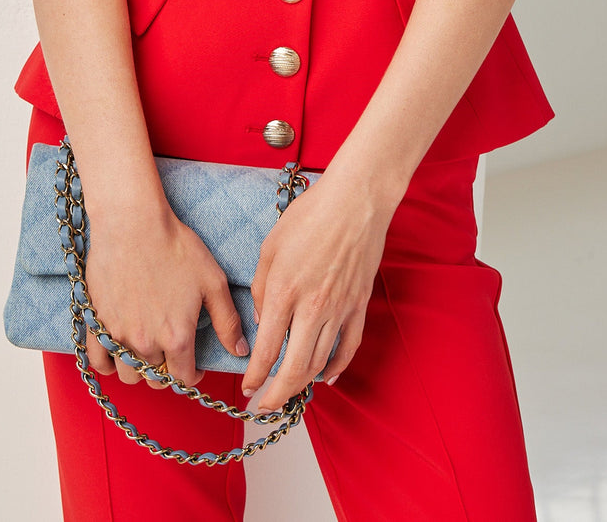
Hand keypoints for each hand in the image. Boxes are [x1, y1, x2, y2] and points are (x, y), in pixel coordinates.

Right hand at [83, 195, 250, 389]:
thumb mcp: (212, 281)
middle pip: (156, 379)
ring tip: (146, 352)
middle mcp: (146, 343)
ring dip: (139, 369)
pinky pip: (97, 361)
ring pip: (128, 374)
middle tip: (170, 355)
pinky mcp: (96, 321)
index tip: (194, 367)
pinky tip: (117, 354)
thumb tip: (241, 351)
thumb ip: (227, 321)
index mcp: (177, 336)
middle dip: (167, 373)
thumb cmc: (174, 246)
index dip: (193, 376)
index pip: (184, 378)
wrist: (132, 222)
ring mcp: (117, 334)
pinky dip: (107, 364)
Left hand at [241, 174, 393, 411]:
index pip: (266, 349)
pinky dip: (337, 368)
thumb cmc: (310, 216)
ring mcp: (340, 309)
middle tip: (264, 406)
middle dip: (276, 395)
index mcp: (284, 292)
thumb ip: (261, 289)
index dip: (254, 376)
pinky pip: (348, 348)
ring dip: (301, 384)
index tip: (247, 389)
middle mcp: (313, 308)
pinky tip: (325, 378)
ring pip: (319, 362)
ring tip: (287, 391)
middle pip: (294, 368)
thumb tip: (263, 322)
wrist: (355, 201)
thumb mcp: (270, 247)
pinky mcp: (359, 306)